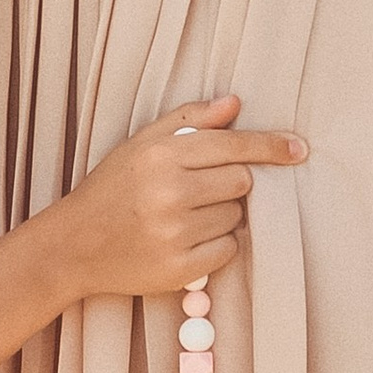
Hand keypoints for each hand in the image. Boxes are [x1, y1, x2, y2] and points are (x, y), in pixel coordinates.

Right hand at [48, 97, 306, 305]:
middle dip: (234, 183)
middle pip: (241, 182)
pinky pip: (227, 250)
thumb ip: (189, 119)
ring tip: (187, 215)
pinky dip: (217, 244)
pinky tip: (188, 239)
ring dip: (224, 214)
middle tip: (205, 188)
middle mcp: (170, 192)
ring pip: (236, 217)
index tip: (299, 149)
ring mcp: (175, 233)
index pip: (233, 146)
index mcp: (161, 155)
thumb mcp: (140, 143)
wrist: (73, 245)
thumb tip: (235, 103)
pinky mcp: (179, 269)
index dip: (271, 146)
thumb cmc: (111, 188)